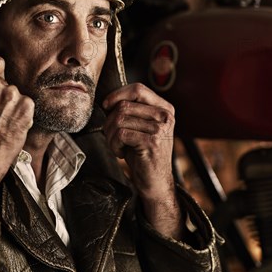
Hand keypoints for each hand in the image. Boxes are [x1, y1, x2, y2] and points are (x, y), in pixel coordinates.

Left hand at [103, 83, 183, 238]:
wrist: (155, 182)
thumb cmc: (144, 154)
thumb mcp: (141, 127)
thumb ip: (132, 111)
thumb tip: (107, 100)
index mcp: (165, 108)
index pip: (138, 89)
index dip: (118, 94)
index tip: (106, 106)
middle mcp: (165, 116)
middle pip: (124, 105)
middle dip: (110, 121)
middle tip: (112, 136)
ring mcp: (160, 129)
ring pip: (120, 119)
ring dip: (110, 135)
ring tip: (118, 146)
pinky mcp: (152, 142)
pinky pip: (121, 134)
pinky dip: (114, 145)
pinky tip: (121, 153)